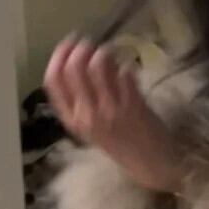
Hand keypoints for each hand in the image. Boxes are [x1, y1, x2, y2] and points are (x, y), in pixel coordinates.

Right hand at [44, 38, 184, 194]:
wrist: (154, 165)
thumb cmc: (125, 146)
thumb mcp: (94, 128)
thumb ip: (84, 101)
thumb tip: (81, 64)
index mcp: (73, 121)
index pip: (53, 82)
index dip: (58, 57)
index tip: (67, 45)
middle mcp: (88, 115)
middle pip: (73, 69)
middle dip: (80, 48)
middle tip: (90, 43)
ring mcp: (111, 109)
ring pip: (98, 66)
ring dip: (103, 52)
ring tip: (110, 52)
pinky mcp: (134, 105)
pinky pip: (124, 73)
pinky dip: (124, 64)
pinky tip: (127, 66)